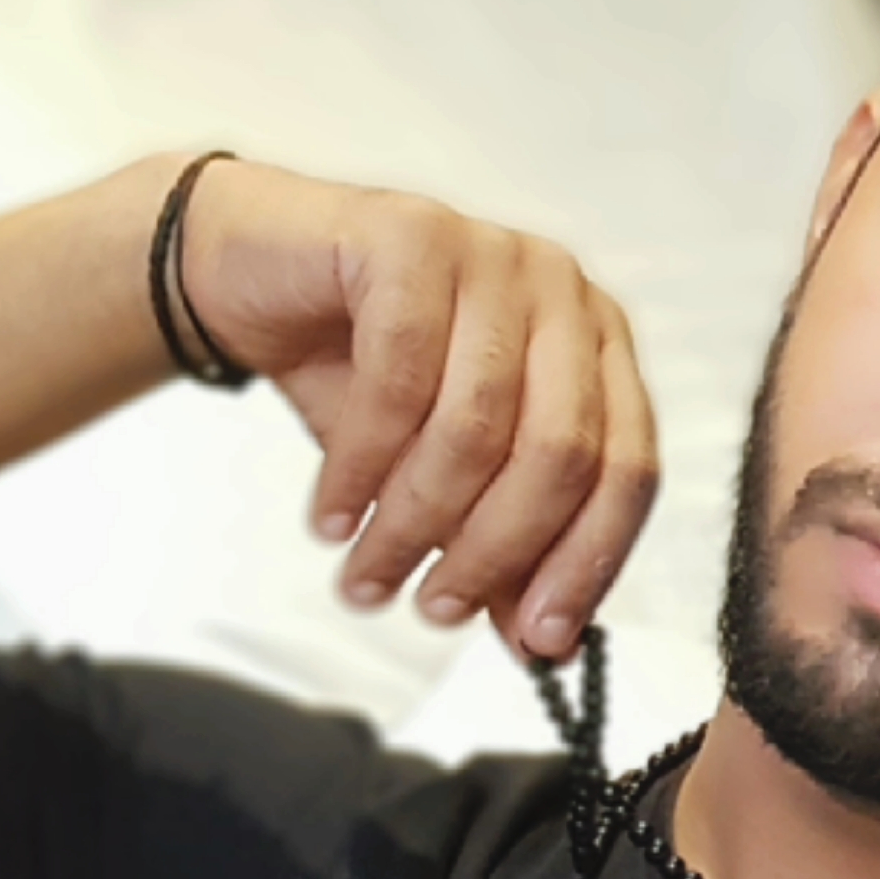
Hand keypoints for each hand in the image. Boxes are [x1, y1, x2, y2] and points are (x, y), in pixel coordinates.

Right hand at [177, 161, 657, 655]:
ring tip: (366, 576)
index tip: (540, 640)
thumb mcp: (439, 474)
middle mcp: (558, 292)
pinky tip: (331, 515)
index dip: (587, 563)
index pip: (628, 468)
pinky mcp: (410, 235)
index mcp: (595, 344)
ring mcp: (489, 253)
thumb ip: (502, 549)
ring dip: (413, 522)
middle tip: (435, 611)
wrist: (251, 275)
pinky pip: (398, 378)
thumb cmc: (358, 367)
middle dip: (493, 552)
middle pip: (561, 451)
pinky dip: (361, 466)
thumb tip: (542, 643)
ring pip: (474, 423)